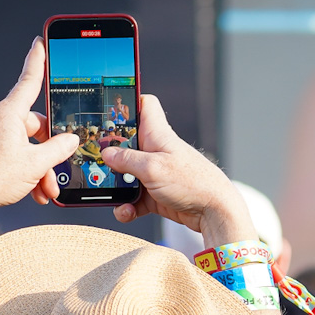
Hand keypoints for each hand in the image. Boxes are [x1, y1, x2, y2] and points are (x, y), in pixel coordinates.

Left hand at [0, 39, 79, 236]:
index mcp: (9, 114)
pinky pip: (14, 153)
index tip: (40, 42)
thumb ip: (58, 149)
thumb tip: (70, 140)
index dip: (38, 60)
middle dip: (49, 153)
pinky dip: (26, 170)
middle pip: (36, 127)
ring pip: (27, 145)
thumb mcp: (35, 164)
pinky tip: (32, 190)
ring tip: (43, 190)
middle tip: (56, 174)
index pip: (29, 80)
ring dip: (39, 168)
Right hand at [101, 96, 252, 246]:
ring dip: (117, 187)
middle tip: (99, 163)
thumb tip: (107, 154)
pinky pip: (134, 197)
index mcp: (157, 135)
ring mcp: (154, 173)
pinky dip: (128, 206)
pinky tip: (127, 212)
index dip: (129, 102)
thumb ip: (127, 160)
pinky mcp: (155, 194)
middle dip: (111, 155)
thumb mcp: (153, 168)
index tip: (109, 108)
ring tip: (113, 196)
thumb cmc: (192, 183)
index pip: (144, 105)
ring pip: (126, 175)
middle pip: (125, 144)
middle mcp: (154, 151)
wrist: (215, 212)